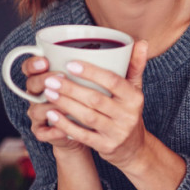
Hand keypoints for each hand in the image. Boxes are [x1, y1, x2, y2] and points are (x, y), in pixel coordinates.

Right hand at [23, 56, 84, 152]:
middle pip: (31, 85)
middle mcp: (38, 95)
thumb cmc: (88, 97)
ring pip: (36, 109)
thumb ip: (89, 68)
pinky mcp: (43, 132)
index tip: (45, 61)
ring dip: (51, 106)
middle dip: (43, 80)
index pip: (30, 67)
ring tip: (67, 104)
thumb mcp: (88, 80)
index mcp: (44, 77)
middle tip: (59, 77)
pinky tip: (65, 129)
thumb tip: (108, 53)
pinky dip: (54, 129)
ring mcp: (38, 114)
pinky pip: (42, 132)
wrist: (84, 128)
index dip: (33, 64)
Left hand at [41, 40, 149, 169]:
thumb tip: (141, 42)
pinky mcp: (106, 146)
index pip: (113, 81)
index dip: (92, 72)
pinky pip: (82, 135)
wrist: (133, 147)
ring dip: (65, 104)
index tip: (70, 64)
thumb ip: (136, 66)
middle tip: (51, 79)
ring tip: (48, 93)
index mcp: (135, 97)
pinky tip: (52, 115)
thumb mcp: (135, 90)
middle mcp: (128, 115)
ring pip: (87, 116)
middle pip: (96, 99)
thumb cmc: (129, 111)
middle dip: (71, 88)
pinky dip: (65, 125)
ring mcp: (117, 132)